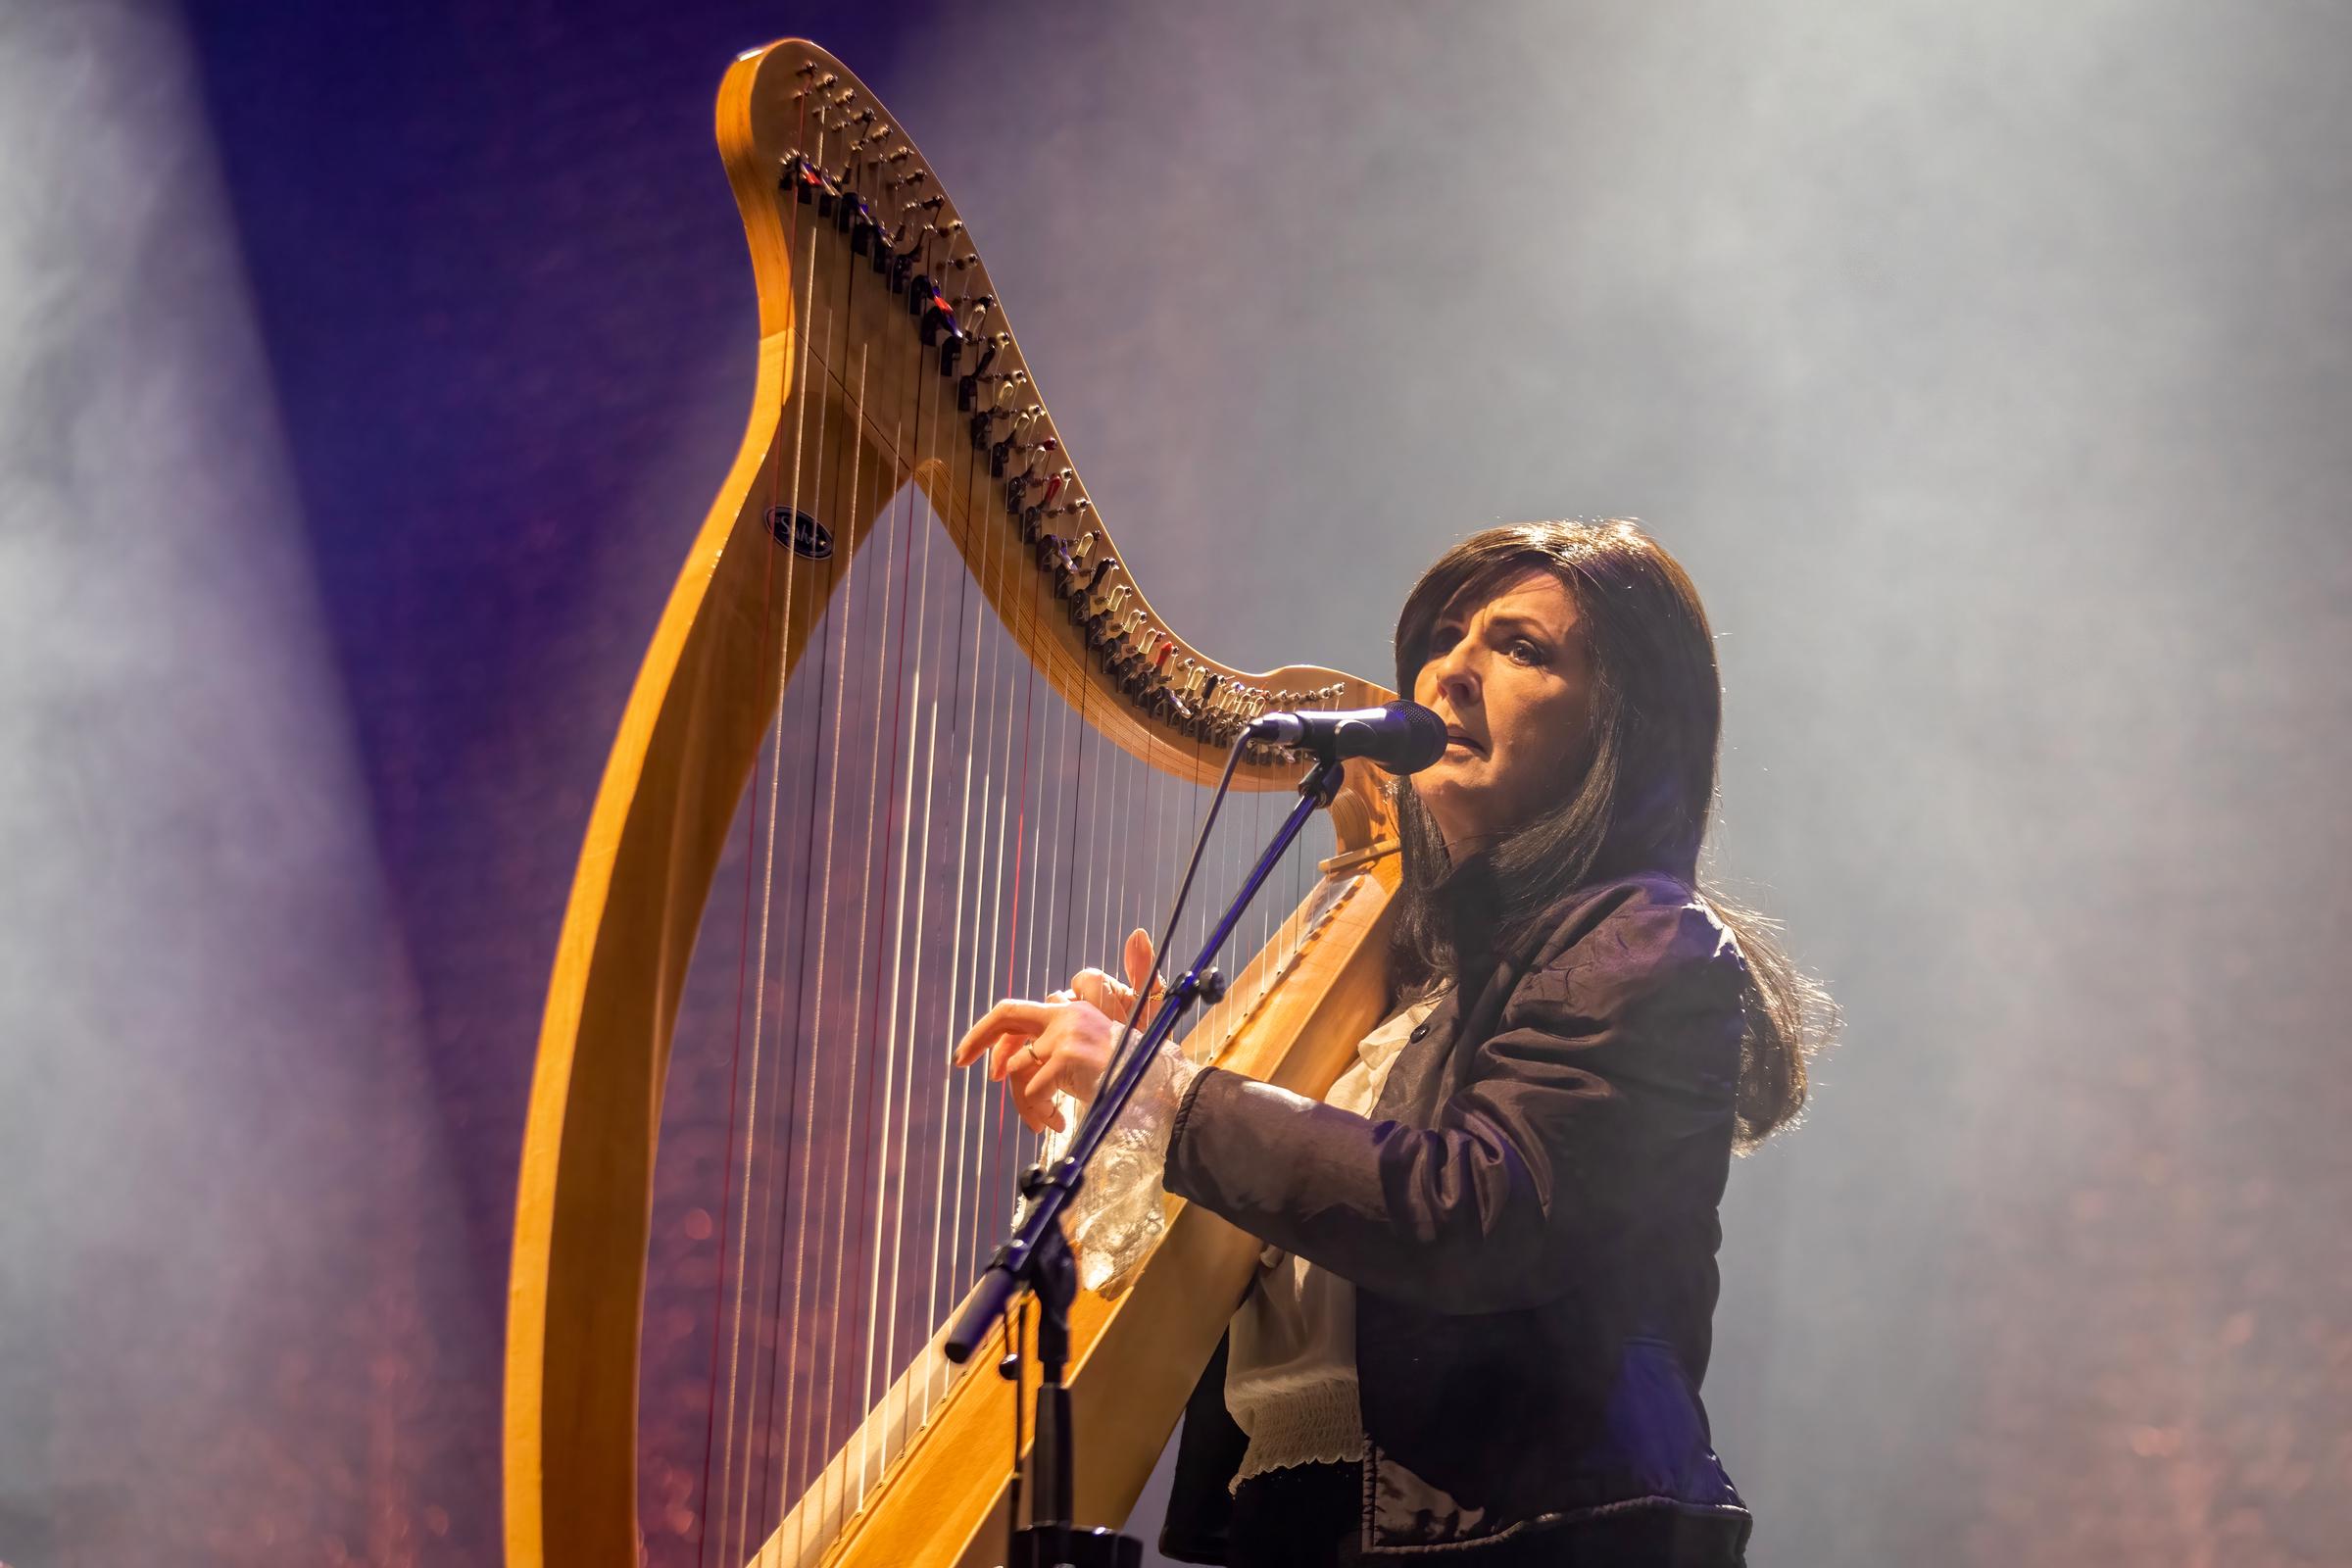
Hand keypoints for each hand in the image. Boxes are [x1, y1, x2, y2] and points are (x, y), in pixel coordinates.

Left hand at [950, 929, 1162, 1133]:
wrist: (1160, 1091)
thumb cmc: (1128, 1082)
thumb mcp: (1090, 1060)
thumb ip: (1053, 1056)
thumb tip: (1009, 1067)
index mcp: (1073, 1012)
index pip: (1020, 1011)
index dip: (995, 1035)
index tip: (981, 1058)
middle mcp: (1068, 1015)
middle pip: (1006, 1015)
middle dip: (977, 1037)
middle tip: (959, 1061)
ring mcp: (1067, 1034)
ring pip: (1017, 1069)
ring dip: (1022, 1103)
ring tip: (1042, 1121)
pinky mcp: (1067, 1057)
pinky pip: (1032, 1090)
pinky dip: (1037, 1112)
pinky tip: (1055, 1123)